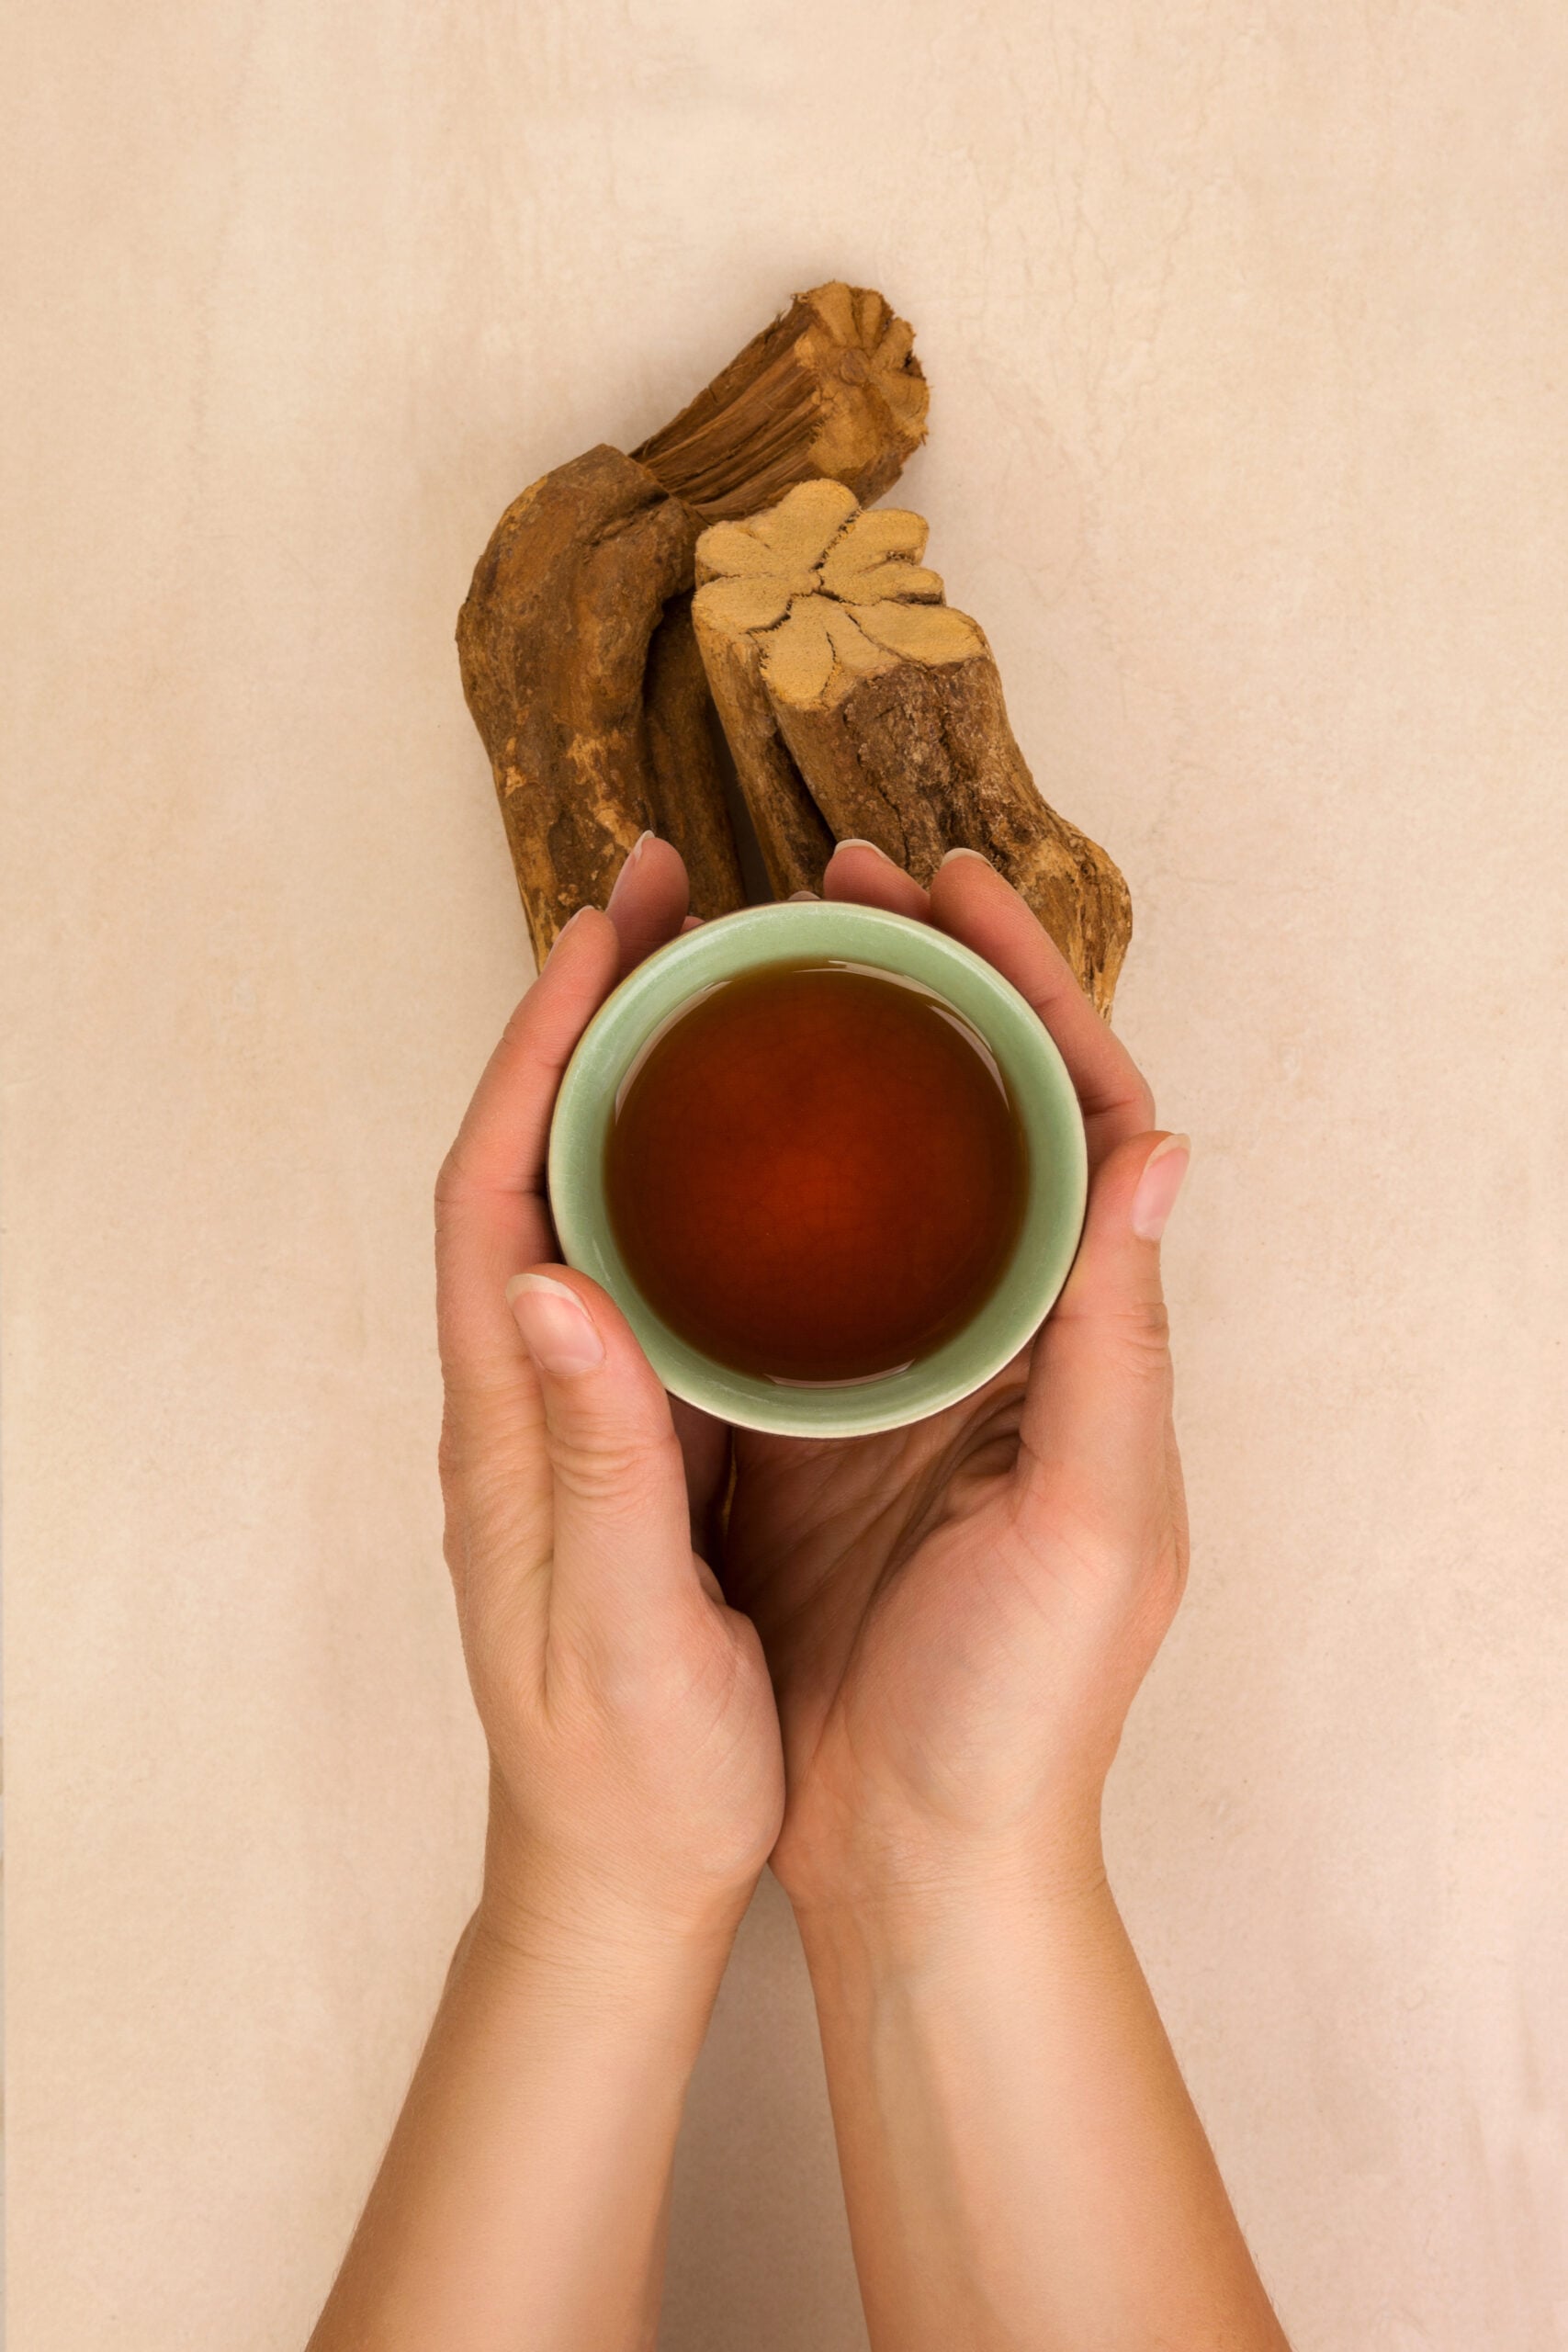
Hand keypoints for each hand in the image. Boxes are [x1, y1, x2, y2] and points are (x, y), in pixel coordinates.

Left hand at [434, 851, 782, 1956]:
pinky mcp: (667, 1430)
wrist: (624, 1876)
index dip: (539, 1047)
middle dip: (601, 1010)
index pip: (498, 1189)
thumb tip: (550, 1286)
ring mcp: (604, 1402)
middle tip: (678, 887)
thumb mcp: (611, 1632)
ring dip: (667, 1070)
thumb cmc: (627, 1775)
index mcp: (510, 1420)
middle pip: (555, 1154)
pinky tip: (801, 1138)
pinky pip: (687, 1262)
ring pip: (624, 1194)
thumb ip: (590, 1464)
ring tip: (747, 966)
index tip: (601, 929)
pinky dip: (727, 1169)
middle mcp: (546, 1385)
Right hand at [719, 844, 1190, 1916]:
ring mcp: (895, 1370)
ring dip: (817, 1057)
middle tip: (827, 877)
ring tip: (747, 957)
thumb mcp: (1099, 1525)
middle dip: (912, 981)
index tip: (947, 881)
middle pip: (965, 1113)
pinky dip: (738, 1181)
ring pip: (864, 1171)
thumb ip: (1122, 1344)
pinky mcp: (803, 1420)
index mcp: (1085, 1341)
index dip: (1024, 985)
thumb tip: (1160, 1147)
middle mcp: (997, 1334)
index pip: (1076, 1115)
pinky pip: (774, 1267)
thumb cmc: (1025, 1712)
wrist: (918, 1858)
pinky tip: (677, 1123)